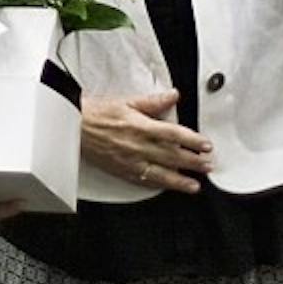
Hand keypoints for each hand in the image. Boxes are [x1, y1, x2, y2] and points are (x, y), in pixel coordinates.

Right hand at [80, 90, 211, 193]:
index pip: (174, 134)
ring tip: (195, 185)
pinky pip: (143, 181)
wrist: (74, 126)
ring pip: (160, 173)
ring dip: (180, 180)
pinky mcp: (122, 170)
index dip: (192, 140)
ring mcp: (130, 161)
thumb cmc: (97, 113)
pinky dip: (158, 185)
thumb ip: (153, 102)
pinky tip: (168, 187)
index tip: (206, 145)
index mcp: (141, 126)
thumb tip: (173, 96)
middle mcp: (138, 145)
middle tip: (208, 166)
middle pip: (172, 155)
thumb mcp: (127, 101)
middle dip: (193, 162)